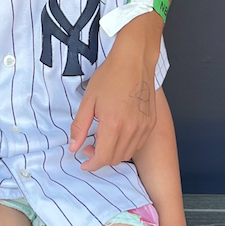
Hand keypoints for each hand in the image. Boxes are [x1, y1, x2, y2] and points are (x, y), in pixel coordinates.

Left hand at [69, 12, 160, 170]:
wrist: (134, 60)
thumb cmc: (110, 77)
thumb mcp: (88, 101)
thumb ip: (80, 127)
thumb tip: (73, 147)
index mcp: (113, 125)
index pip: (103, 158)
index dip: (92, 165)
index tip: (84, 163)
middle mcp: (131, 129)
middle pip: (115, 159)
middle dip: (100, 159)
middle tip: (89, 146)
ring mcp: (144, 127)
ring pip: (127, 153)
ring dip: (114, 152)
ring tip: (103, 138)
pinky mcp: (152, 123)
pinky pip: (138, 144)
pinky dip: (126, 145)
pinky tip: (118, 132)